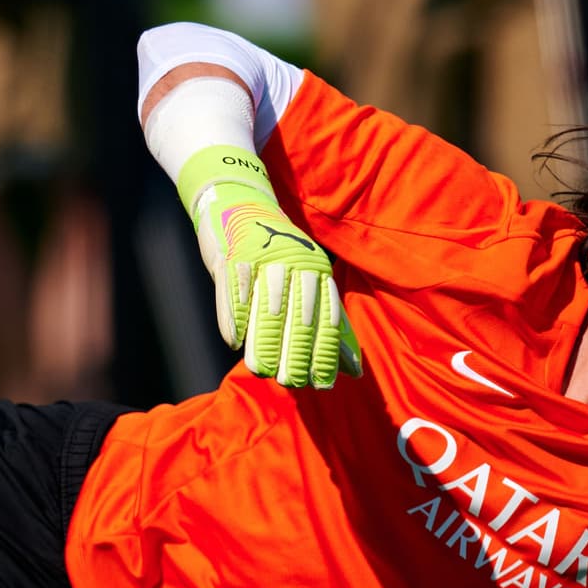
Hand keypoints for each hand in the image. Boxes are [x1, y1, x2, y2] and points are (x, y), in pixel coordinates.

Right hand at [178, 145, 359, 388]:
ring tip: (261, 370)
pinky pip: (235, 292)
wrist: (239, 204)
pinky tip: (235, 342)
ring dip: (264, 342)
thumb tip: (354, 371)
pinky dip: (234, 318)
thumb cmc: (277, 256)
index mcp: (318, 271)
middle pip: (299, 316)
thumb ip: (331, 325)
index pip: (327, 318)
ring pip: (267, 308)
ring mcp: (264, 257)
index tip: (322, 383)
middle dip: (296, 353)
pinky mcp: (233, 255)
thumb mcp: (309, 283)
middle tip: (292, 383)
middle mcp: (297, 263)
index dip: (325, 352)